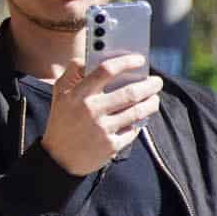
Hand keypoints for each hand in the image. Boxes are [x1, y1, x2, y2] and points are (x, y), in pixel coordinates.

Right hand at [40, 56, 160, 175]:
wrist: (59, 158)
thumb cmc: (62, 120)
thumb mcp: (59, 93)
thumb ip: (72, 72)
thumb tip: (90, 57)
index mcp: (77, 94)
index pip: (106, 70)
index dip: (126, 62)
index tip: (139, 60)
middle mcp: (90, 110)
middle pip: (130, 92)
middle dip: (150, 85)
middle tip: (157, 81)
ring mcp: (102, 129)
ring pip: (138, 112)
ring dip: (151, 103)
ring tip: (154, 98)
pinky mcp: (111, 146)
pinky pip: (133, 130)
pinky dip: (140, 123)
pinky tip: (141, 118)